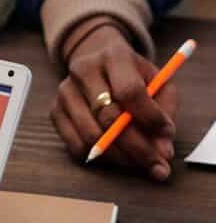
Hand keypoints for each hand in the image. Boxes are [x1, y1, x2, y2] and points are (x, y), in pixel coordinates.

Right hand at [51, 25, 177, 180]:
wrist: (99, 63)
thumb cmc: (134, 77)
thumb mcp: (158, 83)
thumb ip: (164, 112)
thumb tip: (162, 151)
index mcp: (114, 56)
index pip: (129, 91)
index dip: (150, 117)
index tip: (167, 134)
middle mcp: (84, 70)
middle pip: (109, 117)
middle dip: (138, 147)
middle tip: (158, 165)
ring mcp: (65, 91)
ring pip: (91, 136)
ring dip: (121, 157)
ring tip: (140, 162)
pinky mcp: (55, 111)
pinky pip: (76, 145)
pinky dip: (99, 158)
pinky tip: (118, 156)